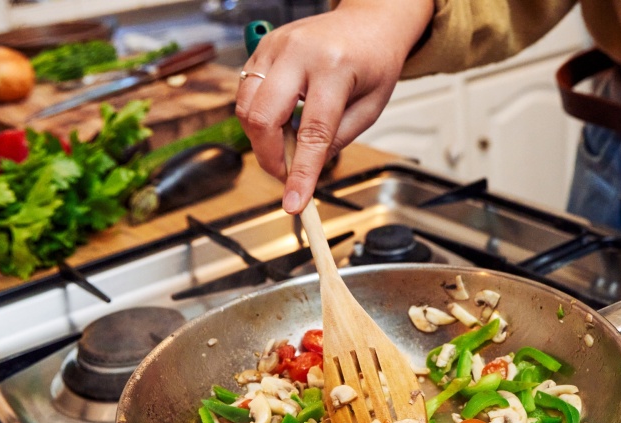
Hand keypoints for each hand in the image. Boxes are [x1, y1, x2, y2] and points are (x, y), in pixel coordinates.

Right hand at [235, 1, 432, 212]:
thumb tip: (307, 171)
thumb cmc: (375, 60)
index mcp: (335, 67)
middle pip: (262, 118)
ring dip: (261, 139)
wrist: (369, 20)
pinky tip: (281, 121)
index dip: (301, 172)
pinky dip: (258, 117)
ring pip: (246, 107)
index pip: (312, 132)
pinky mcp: (263, 47)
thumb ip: (337, 140)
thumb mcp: (371, 107)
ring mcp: (276, 46)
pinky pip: (245, 92)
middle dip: (269, 157)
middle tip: (287, 174)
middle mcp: (299, 52)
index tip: (294, 203)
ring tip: (288, 144)